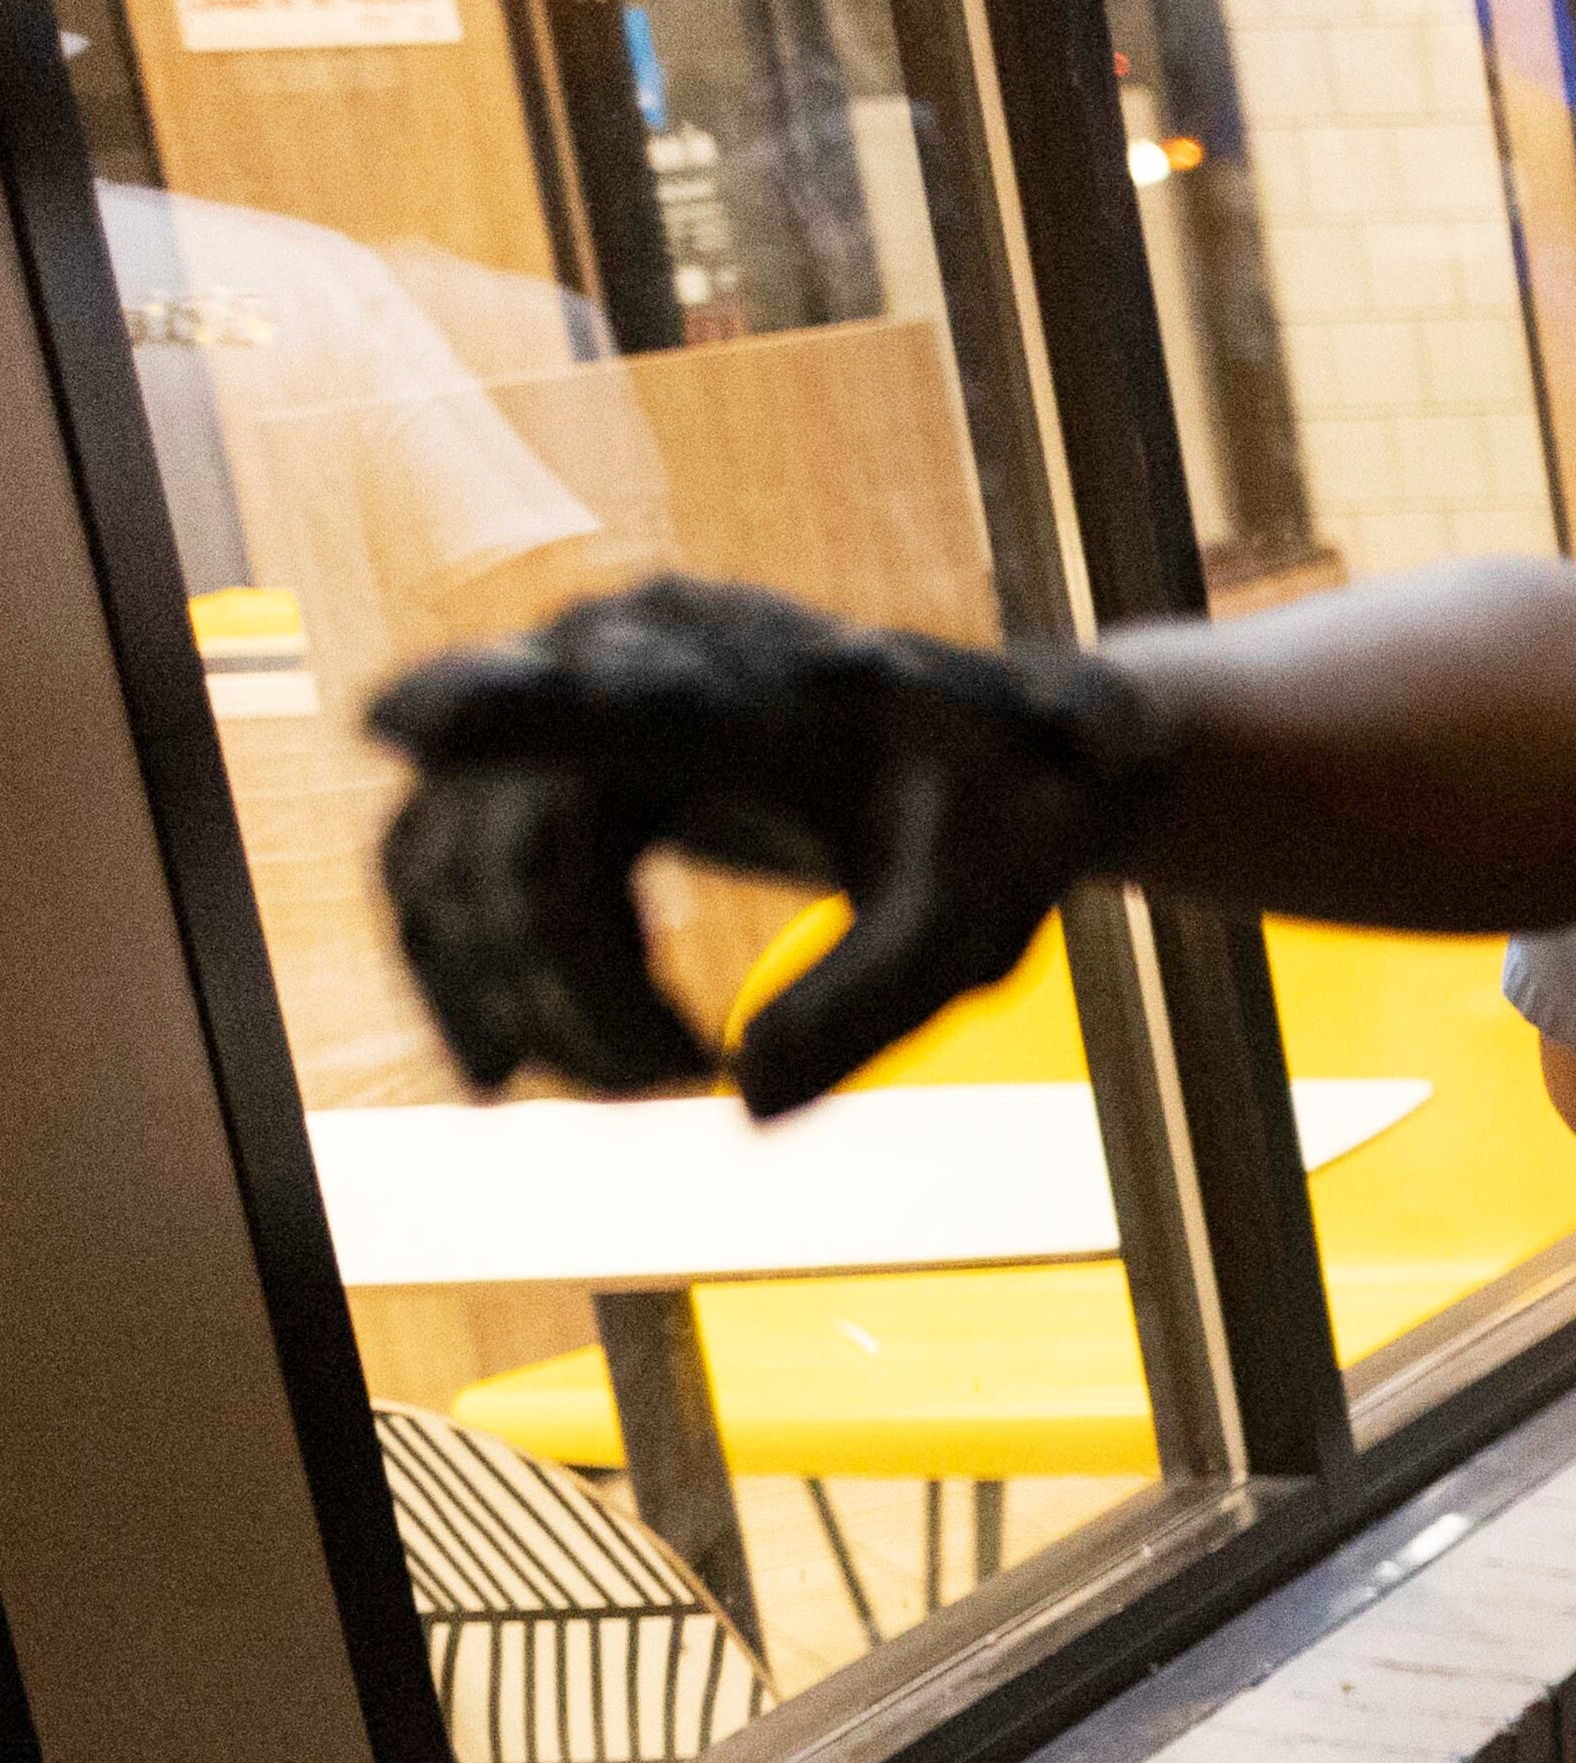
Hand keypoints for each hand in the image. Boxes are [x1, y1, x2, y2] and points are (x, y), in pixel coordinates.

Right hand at [371, 576, 1177, 1114]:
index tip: (401, 724)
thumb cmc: (987, 829)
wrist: (986, 763)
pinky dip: (461, 977)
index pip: (616, 702)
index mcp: (752, 685)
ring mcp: (558, 698)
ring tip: (653, 1079)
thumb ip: (876, 1000)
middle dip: (583, 998)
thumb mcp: (970, 922)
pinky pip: (436, 872)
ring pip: (456, 868)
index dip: (506, 717)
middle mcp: (623, 660)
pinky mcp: (529, 759)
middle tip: (698, 1080)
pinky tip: (502, 1074)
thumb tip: (753, 1103)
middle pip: (525, 849)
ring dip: (523, 1003)